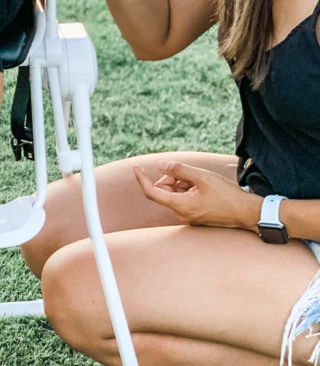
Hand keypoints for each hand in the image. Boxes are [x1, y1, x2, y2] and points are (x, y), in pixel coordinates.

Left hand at [134, 160, 258, 229]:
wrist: (246, 212)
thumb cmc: (226, 195)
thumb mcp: (201, 177)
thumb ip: (178, 169)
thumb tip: (160, 165)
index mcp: (180, 206)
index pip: (152, 192)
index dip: (141, 179)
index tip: (135, 167)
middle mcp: (182, 214)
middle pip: (164, 190)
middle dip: (171, 178)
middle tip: (189, 173)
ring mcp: (189, 216)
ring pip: (175, 193)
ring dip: (182, 183)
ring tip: (201, 181)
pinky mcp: (196, 216)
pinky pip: (184, 199)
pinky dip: (188, 189)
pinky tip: (204, 187)